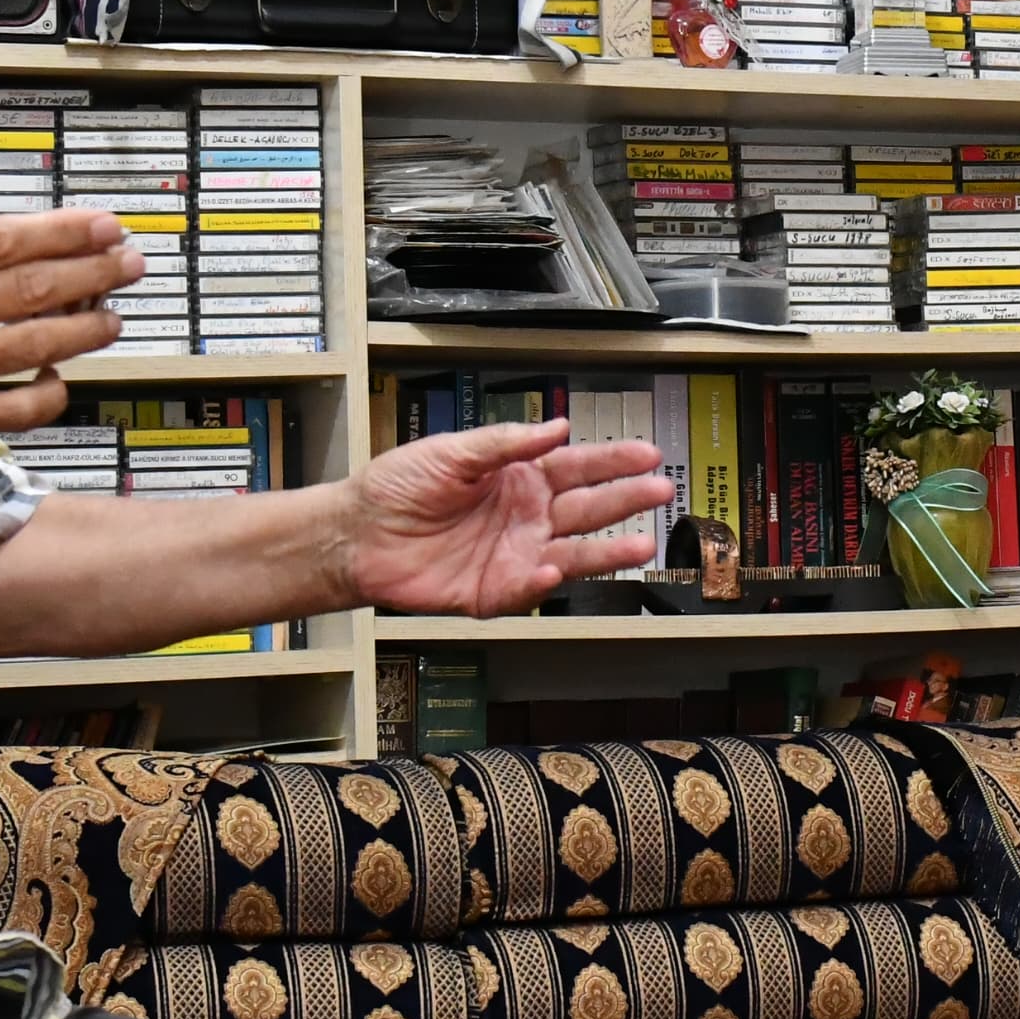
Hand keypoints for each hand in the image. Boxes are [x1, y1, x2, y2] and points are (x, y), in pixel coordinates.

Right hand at [0, 208, 135, 478]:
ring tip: (112, 317)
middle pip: (34, 285)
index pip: (5, 239)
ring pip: (40, 342)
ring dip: (88, 328)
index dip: (65, 231)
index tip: (103, 225)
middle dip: (94, 272)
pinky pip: (23, 404)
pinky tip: (59, 377)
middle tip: (129, 263)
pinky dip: (52, 389)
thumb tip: (17, 250)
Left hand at [349, 421, 675, 615]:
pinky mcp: (492, 591)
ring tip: (642, 544)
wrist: (358, 533)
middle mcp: (525, 518)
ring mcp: (513, 555)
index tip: (648, 453)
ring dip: (608, 550)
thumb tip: (557, 427)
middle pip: (587, 508)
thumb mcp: (452, 451)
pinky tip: (554, 570)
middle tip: (661, 491)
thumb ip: (505, 443)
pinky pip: (525, 589)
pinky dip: (541, 582)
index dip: (613, 461)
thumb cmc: (398, 486)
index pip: (577, 467)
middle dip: (626, 499)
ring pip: (572, 554)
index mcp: (519, 479)